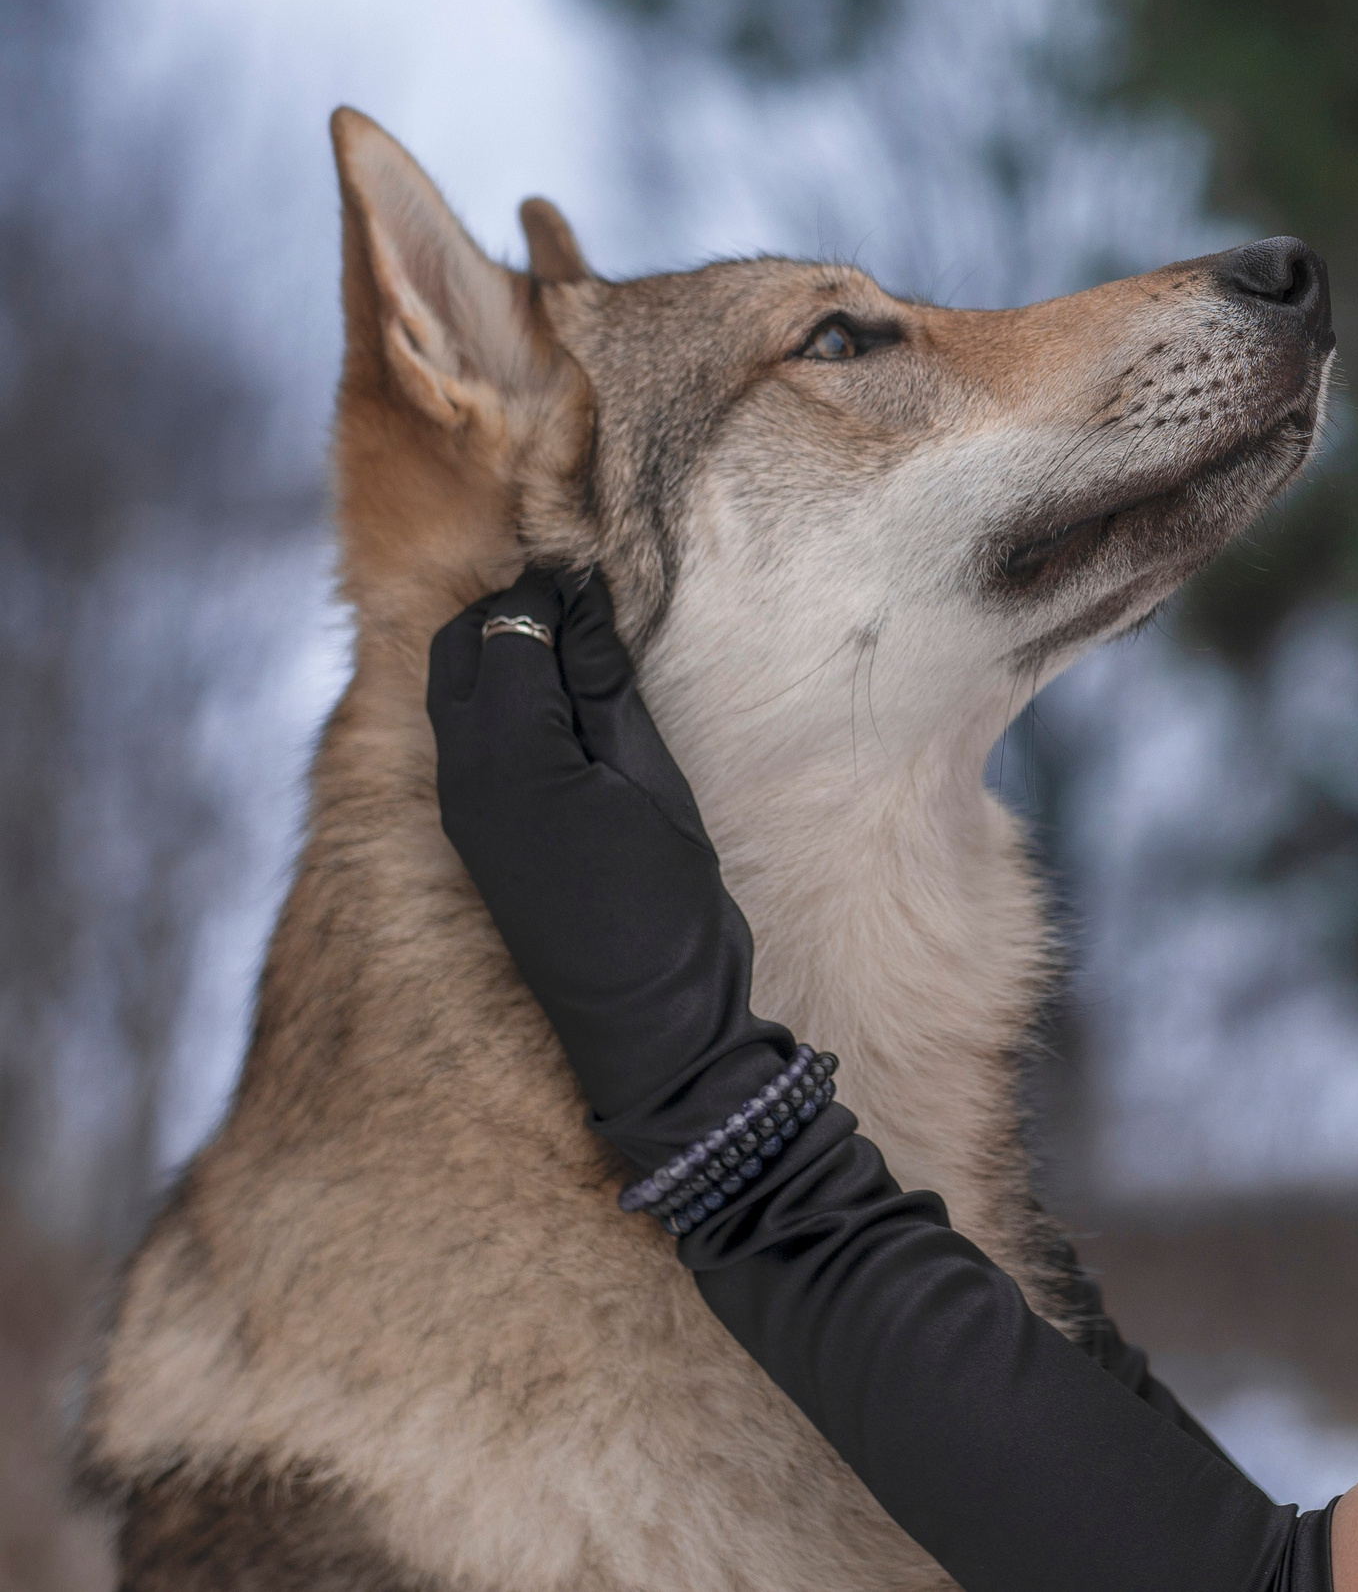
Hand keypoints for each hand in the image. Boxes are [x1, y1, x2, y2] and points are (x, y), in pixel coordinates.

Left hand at [427, 567, 790, 1143]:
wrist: (649, 1024)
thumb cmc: (665, 905)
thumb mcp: (649, 782)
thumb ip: (602, 689)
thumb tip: (579, 610)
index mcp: (506, 756)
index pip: (508, 631)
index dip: (553, 592)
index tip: (601, 570)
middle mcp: (461, 777)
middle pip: (458, 652)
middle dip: (512, 614)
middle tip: (588, 602)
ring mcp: (461, 811)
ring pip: (456, 693)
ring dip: (504, 656)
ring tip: (581, 646)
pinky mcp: (476, 836)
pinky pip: (469, 738)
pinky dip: (504, 701)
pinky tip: (567, 706)